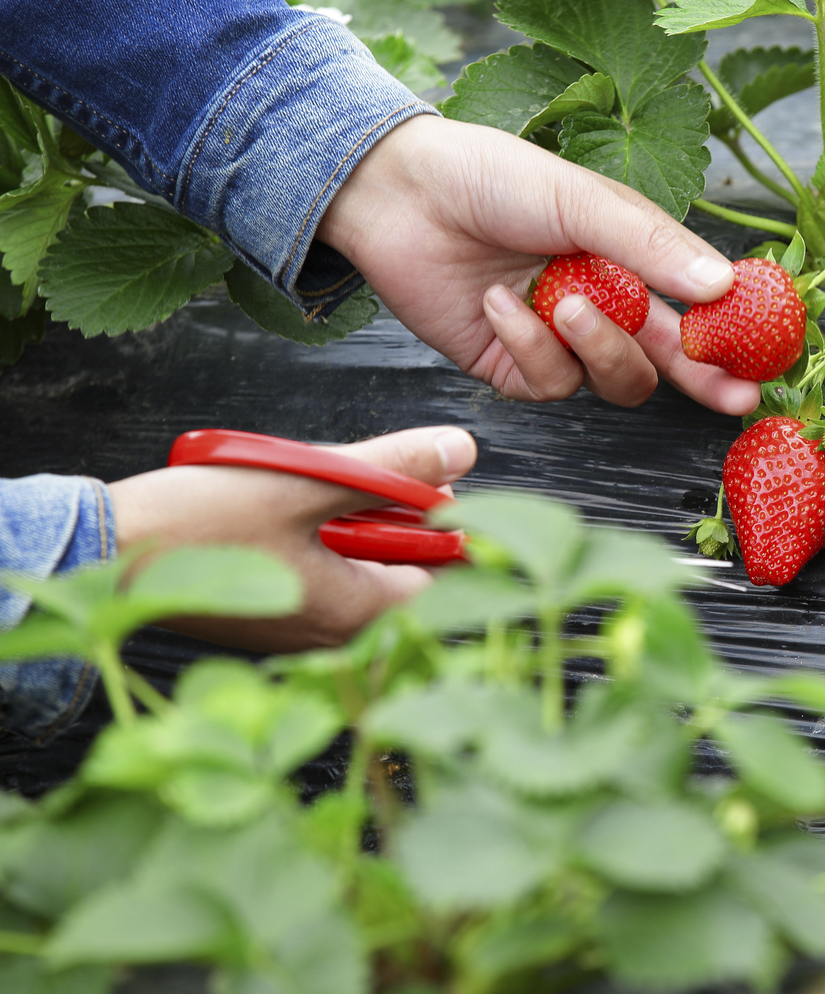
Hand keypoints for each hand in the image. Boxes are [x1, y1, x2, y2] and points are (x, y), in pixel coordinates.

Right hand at [107, 427, 476, 652]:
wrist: (102, 551)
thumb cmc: (198, 524)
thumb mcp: (307, 481)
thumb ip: (392, 470)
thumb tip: (462, 449)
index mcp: (357, 614)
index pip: (446, 574)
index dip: (445, 523)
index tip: (423, 483)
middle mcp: (334, 635)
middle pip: (404, 568)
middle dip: (393, 516)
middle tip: (352, 475)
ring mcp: (300, 628)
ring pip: (360, 564)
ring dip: (350, 519)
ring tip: (305, 485)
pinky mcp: (271, 613)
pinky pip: (320, 570)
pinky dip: (316, 534)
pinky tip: (282, 505)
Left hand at [317, 117, 761, 413]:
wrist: (396, 192)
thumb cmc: (490, 177)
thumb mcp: (581, 198)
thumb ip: (650, 244)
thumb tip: (720, 285)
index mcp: (629, 257)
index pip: (695, 306)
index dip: (730, 334)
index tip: (764, 355)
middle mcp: (602, 302)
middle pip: (667, 359)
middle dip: (700, 379)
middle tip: (729, 395)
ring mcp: (558, 339)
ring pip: (613, 379)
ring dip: (594, 346)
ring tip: (559, 303)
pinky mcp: (511, 366)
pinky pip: (547, 384)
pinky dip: (527, 346)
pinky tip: (498, 303)